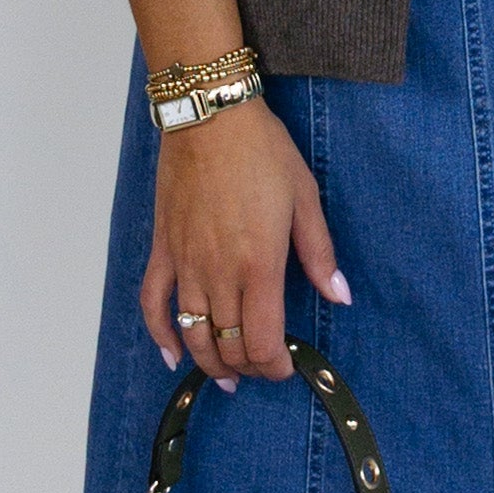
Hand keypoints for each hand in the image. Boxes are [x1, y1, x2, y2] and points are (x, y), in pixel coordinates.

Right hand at [141, 100, 348, 384]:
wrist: (210, 117)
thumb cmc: (262, 152)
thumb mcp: (306, 198)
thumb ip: (320, 254)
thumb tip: (340, 295)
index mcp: (259, 264)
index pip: (261, 340)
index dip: (274, 365)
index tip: (285, 367)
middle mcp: (218, 272)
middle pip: (228, 344)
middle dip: (248, 366)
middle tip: (262, 367)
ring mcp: (185, 263)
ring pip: (192, 332)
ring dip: (210, 362)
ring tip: (227, 375)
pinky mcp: (162, 249)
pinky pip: (153, 303)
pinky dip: (161, 335)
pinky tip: (173, 355)